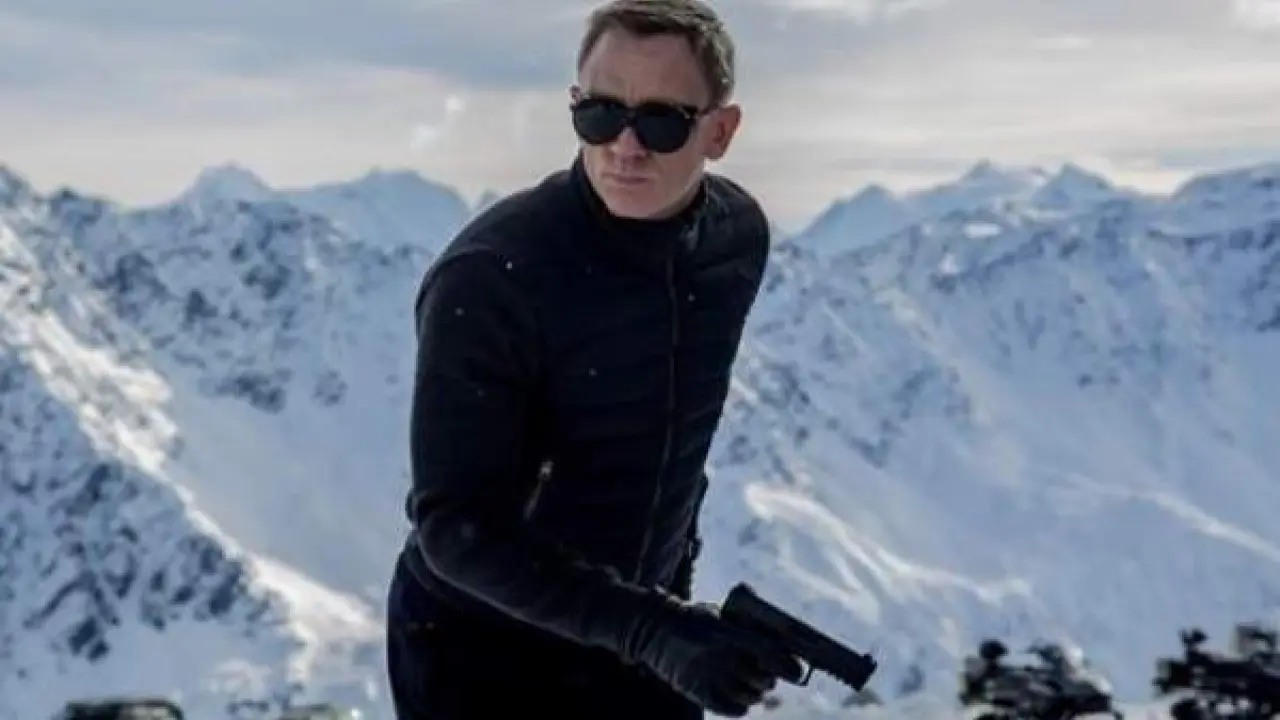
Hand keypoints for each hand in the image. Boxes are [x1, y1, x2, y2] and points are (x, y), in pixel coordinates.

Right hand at [624, 597, 803, 716]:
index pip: (769, 652)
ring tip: (750, 686)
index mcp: (730, 633)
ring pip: (752, 697)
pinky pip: (733, 709)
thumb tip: (781, 640)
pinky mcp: (699, 693)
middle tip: (766, 674)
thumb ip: (746, 627)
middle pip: (764, 679)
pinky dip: (740, 706)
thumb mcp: (720, 614)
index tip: (797, 671)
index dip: (787, 664)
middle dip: (770, 679)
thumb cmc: (693, 618)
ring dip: (756, 693)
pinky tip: (737, 697)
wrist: (655, 629)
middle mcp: (723, 655)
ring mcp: (711, 676)